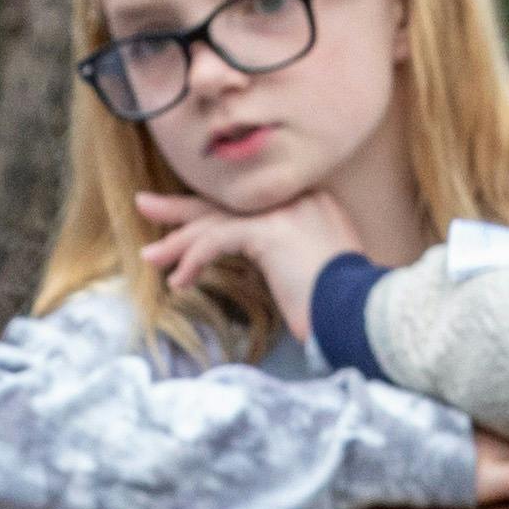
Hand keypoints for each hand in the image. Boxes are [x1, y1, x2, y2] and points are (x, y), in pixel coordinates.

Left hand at [134, 186, 365, 343]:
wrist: (362, 312)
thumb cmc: (345, 303)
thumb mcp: (317, 267)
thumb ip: (291, 251)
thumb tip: (270, 262)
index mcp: (309, 200)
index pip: (248, 202)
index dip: (213, 212)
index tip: (186, 223)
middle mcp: (296, 196)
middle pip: (227, 201)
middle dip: (183, 208)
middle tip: (146, 204)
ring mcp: (284, 210)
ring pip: (217, 220)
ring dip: (178, 241)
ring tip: (149, 256)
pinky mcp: (270, 230)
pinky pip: (217, 240)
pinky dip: (193, 260)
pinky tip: (180, 281)